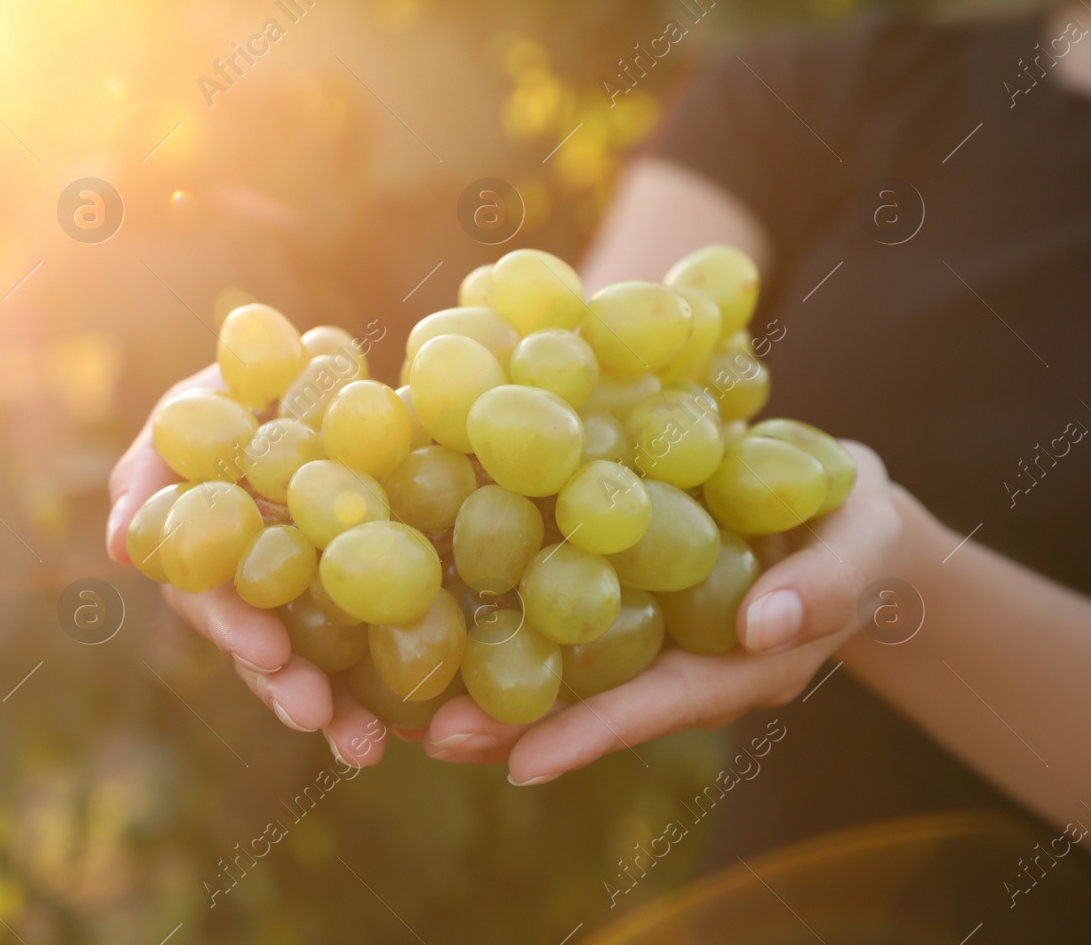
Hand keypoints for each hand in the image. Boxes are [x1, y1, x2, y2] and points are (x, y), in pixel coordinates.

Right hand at [106, 366, 393, 766]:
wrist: (311, 371)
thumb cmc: (247, 376)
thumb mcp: (202, 401)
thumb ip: (155, 463)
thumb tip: (119, 544)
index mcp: (196, 532)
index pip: (204, 587)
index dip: (232, 622)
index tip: (268, 649)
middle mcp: (230, 573)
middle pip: (249, 641)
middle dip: (280, 680)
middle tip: (317, 711)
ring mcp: (277, 587)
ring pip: (291, 657)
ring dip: (322, 700)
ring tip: (362, 745)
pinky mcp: (335, 588)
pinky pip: (351, 643)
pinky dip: (371, 685)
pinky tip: (405, 727)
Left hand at [425, 441, 923, 783]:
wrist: (837, 504)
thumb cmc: (854, 527)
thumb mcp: (860, 543)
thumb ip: (825, 585)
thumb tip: (762, 624)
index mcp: (734, 664)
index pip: (656, 705)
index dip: (593, 733)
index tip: (524, 764)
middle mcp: (675, 654)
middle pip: (589, 697)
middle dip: (513, 722)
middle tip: (430, 736)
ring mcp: (645, 621)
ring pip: (562, 657)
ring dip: (488, 673)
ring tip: (408, 694)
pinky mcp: (621, 575)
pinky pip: (559, 597)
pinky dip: (504, 606)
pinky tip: (438, 601)